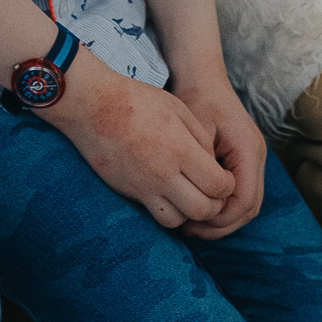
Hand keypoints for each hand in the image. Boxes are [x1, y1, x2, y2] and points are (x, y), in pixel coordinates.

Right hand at [42, 53, 238, 228]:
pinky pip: (155, 216)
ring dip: (190, 213)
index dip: (228, 186)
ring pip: (178, 221)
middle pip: (203, 210)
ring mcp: (143, 186)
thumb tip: (214, 164)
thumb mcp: (177, 108)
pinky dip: (168, 212)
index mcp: (180, 148)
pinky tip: (169, 196)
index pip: (218, 186)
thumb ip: (200, 137)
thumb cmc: (137, 100)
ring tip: (191, 196)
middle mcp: (164, 173)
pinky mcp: (128, 192)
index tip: (224, 178)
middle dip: (215, 205)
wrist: (93, 105)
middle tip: (212, 192)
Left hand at [169, 69, 267, 239]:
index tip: (193, 223)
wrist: (203, 77)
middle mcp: (256, 156)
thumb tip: (199, 201)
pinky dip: (223, 206)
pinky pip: (240, 192)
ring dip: (222, 218)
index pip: (245, 200)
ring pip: (247, 204)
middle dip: (222, 225)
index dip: (221, 219)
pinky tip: (199, 207)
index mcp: (248, 149)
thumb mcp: (194, 131)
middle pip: (249, 207)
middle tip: (191, 231)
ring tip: (193, 225)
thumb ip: (201, 165)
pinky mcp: (244, 160)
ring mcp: (253, 159)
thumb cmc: (196, 99)